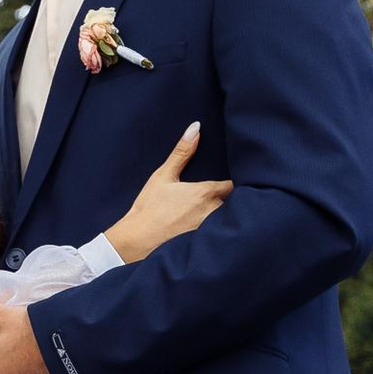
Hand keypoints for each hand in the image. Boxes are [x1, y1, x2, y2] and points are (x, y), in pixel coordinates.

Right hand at [104, 123, 230, 264]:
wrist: (136, 242)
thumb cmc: (149, 208)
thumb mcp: (163, 176)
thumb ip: (182, 152)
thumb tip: (196, 127)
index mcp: (207, 193)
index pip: (234, 184)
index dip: (235, 182)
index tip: (231, 180)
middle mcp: (215, 212)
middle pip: (235, 203)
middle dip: (231, 200)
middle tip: (222, 198)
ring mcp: (212, 232)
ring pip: (229, 220)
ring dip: (226, 217)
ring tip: (215, 216)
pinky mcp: (207, 246)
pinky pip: (220, 236)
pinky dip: (219, 233)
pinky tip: (211, 234)